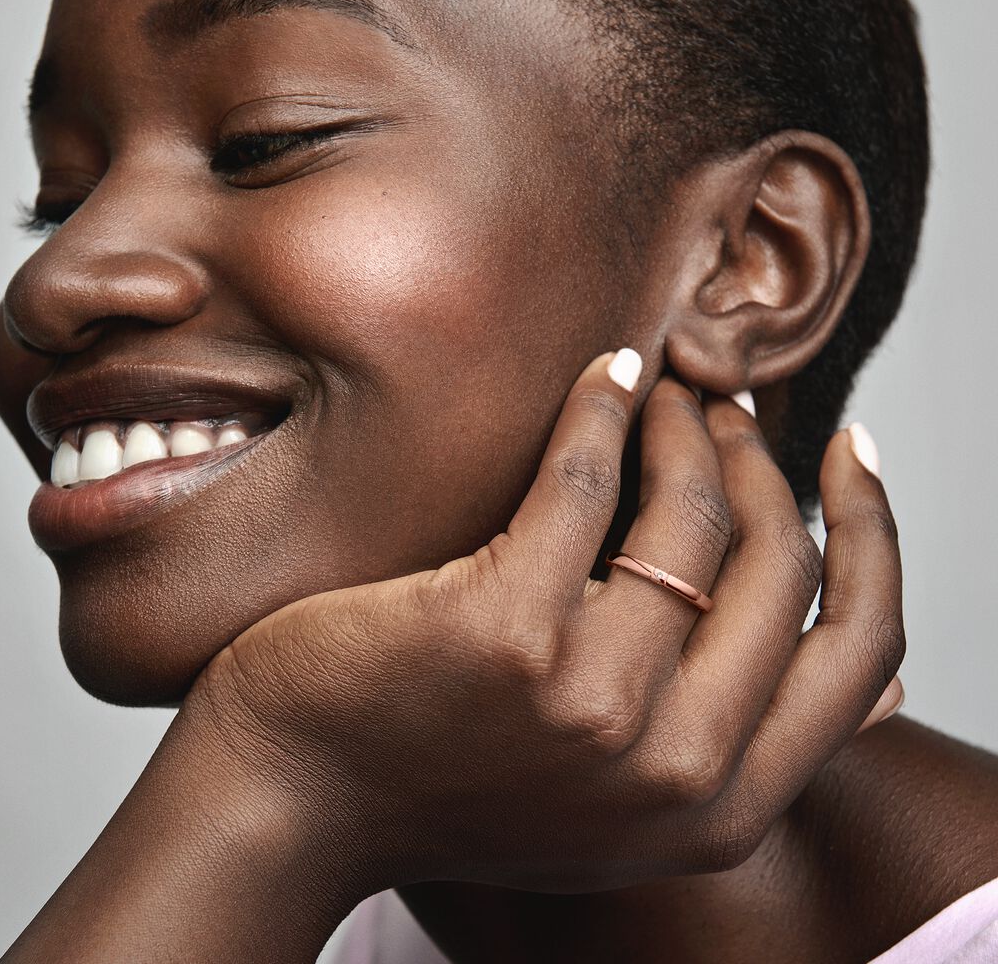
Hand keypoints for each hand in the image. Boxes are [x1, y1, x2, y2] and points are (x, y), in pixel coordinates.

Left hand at [188, 350, 904, 896]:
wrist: (296, 801)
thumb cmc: (456, 783)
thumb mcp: (627, 809)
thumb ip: (740, 755)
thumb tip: (889, 692)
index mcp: (719, 810)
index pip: (864, 655)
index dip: (875, 536)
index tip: (850, 454)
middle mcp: (671, 767)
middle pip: (783, 566)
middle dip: (765, 464)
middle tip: (726, 412)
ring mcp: (590, 699)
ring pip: (692, 513)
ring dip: (689, 427)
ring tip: (665, 394)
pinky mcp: (502, 627)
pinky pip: (585, 477)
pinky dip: (604, 405)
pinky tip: (605, 374)